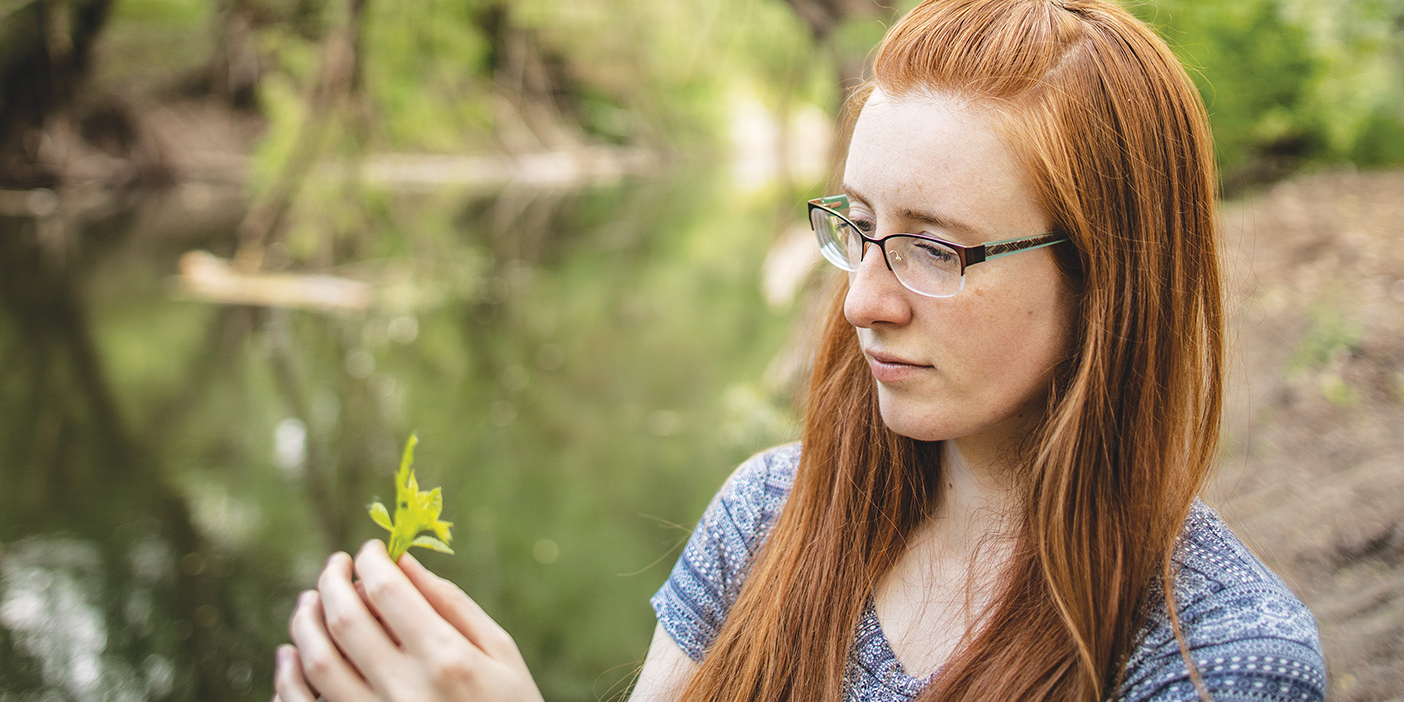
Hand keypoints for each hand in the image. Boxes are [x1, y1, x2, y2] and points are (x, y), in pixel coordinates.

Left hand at [273, 540, 543, 701]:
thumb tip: (406, 564)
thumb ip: (454, 606)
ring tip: (310, 600)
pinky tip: (292, 654)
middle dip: (332, 581)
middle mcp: (404, 689)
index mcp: (446, 659)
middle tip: (335, 566)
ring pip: (316, 662)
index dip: (371, 561)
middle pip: (345, 621)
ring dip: (304, 622)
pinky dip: (288, 678)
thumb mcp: (501, 653)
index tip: (369, 550)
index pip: (388, 591)